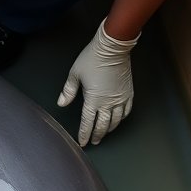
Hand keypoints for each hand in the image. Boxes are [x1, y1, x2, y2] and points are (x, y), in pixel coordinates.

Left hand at [57, 20, 138, 145]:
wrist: (112, 47)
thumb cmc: (92, 58)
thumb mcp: (75, 74)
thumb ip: (68, 91)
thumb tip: (62, 103)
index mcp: (93, 99)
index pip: (87, 122)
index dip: (84, 134)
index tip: (82, 142)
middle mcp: (108, 102)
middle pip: (102, 125)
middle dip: (97, 135)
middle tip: (94, 142)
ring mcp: (120, 98)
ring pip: (115, 120)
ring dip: (109, 129)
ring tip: (104, 134)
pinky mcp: (128, 93)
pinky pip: (126, 111)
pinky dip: (121, 119)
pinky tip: (117, 120)